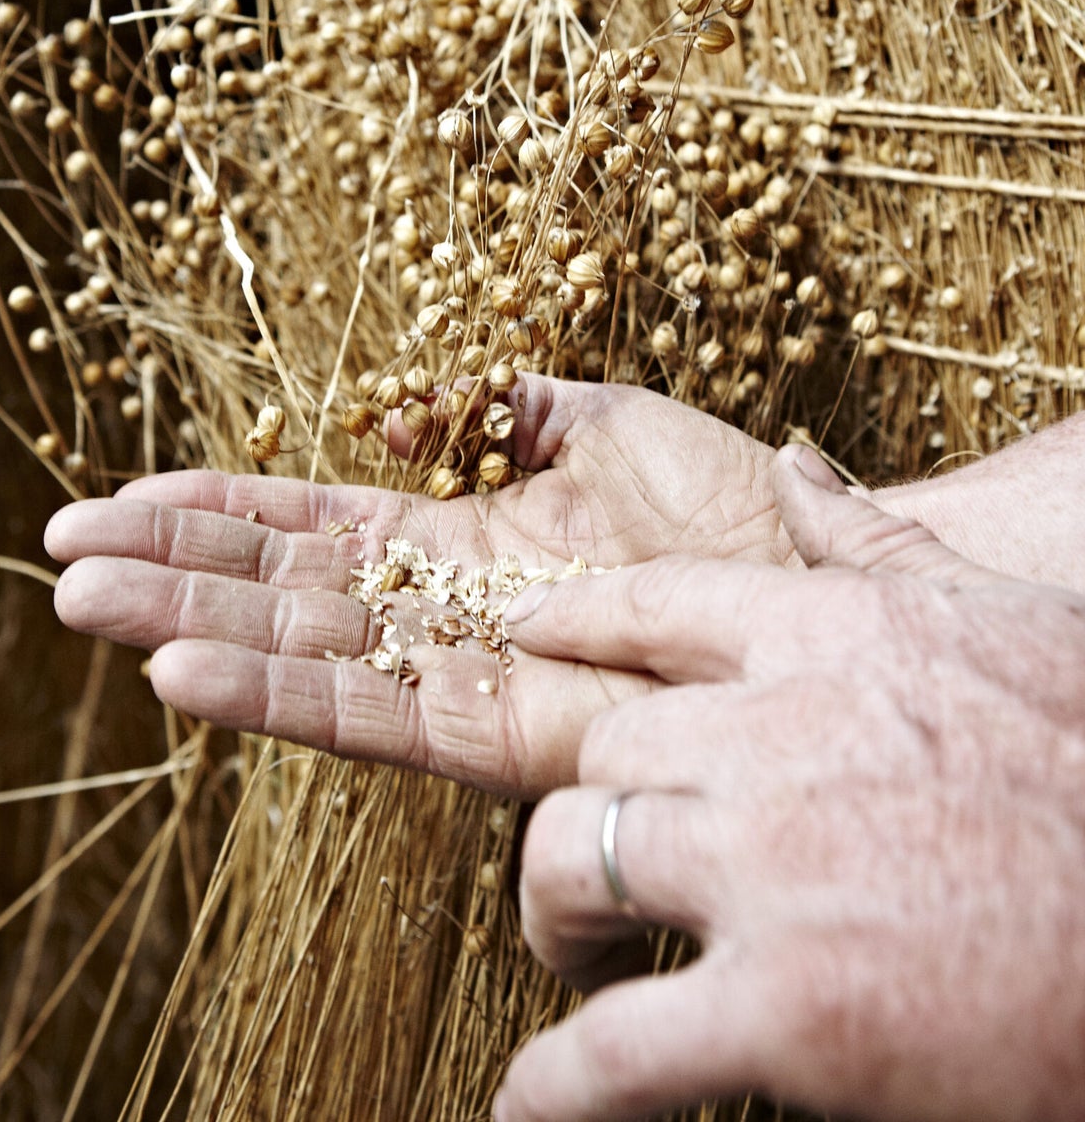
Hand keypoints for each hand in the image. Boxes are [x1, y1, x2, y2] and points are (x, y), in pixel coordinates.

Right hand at [44, 374, 781, 797]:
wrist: (827, 575)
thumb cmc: (729, 501)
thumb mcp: (600, 420)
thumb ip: (499, 406)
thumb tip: (401, 409)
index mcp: (459, 537)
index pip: (309, 526)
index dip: (215, 514)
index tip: (118, 498)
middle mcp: (446, 613)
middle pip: (283, 593)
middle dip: (173, 573)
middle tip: (58, 555)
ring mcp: (469, 670)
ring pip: (305, 653)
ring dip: (194, 631)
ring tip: (89, 607)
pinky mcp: (507, 727)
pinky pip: (374, 711)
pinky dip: (279, 694)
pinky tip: (189, 677)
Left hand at [497, 447, 1084, 1121]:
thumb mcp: (1002, 622)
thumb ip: (880, 553)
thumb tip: (796, 469)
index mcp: (829, 639)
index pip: (654, 606)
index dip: (571, 622)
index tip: (523, 636)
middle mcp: (776, 735)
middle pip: (606, 746)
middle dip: (589, 802)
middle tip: (596, 857)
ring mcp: (772, 869)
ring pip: (579, 859)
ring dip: (557, 920)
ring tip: (580, 962)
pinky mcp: (792, 1012)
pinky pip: (615, 1052)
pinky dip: (556, 1087)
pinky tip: (527, 1107)